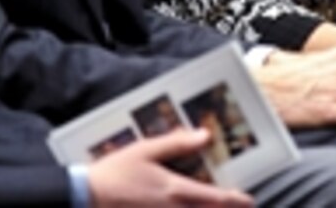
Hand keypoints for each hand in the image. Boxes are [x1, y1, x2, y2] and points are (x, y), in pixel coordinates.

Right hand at [87, 128, 251, 206]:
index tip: (249, 201)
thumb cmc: (114, 173)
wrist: (85, 197)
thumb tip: (204, 136)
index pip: (215, 199)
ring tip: (216, 206)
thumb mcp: (146, 150)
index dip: (236, 201)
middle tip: (240, 206)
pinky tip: (189, 207)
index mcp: (175, 191)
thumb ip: (176, 144)